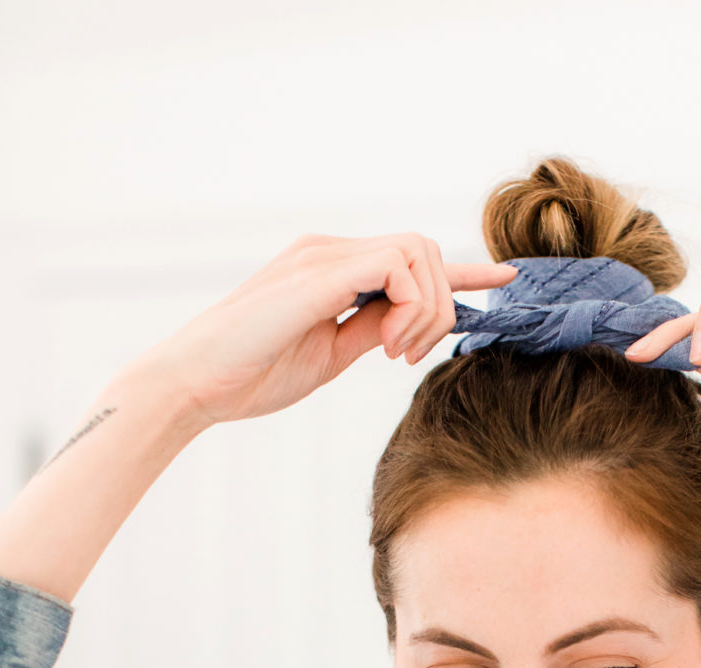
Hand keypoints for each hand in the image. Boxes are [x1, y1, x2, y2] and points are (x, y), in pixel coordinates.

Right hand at [138, 232, 518, 427]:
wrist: (195, 383)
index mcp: (332, 271)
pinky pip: (397, 265)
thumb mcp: (330, 355)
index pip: (410, 260)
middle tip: (406, 357)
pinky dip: (409, 308)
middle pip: (425, 251)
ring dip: (425, 311)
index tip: (504, 281)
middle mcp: (330, 252)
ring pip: (418, 253)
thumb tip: (411, 326)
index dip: (463, 272)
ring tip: (393, 354)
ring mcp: (324, 256)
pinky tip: (385, 346)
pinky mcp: (320, 271)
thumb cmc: (252, 375)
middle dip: (439, 307)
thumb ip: (371, 332)